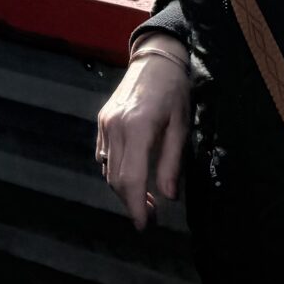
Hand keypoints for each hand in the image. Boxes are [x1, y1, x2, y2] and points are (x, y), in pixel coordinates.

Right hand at [97, 36, 190, 230]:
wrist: (156, 58)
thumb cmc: (175, 90)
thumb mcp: (181, 126)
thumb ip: (171, 162)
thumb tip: (168, 197)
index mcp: (138, 128)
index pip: (130, 178)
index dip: (136, 206)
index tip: (145, 226)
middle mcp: (115, 126)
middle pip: (116, 178)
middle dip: (131, 202)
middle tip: (151, 216)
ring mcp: (105, 122)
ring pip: (107, 169)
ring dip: (123, 189)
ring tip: (146, 199)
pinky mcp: (102, 119)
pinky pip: (104, 154)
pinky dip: (116, 171)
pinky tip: (133, 174)